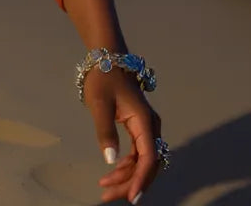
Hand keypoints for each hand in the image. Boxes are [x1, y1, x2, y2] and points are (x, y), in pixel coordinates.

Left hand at [84, 65, 162, 202]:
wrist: (107, 59)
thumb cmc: (103, 79)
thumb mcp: (100, 104)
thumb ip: (105, 131)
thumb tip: (110, 161)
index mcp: (145, 121)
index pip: (149, 157)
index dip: (141, 179)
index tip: (132, 197)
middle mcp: (150, 127)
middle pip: (148, 164)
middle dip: (130, 183)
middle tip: (107, 196)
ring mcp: (146, 128)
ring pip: (143, 161)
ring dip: (127, 177)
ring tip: (105, 188)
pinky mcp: (139, 129)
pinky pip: (138, 154)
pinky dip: (126, 166)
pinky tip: (112, 173)